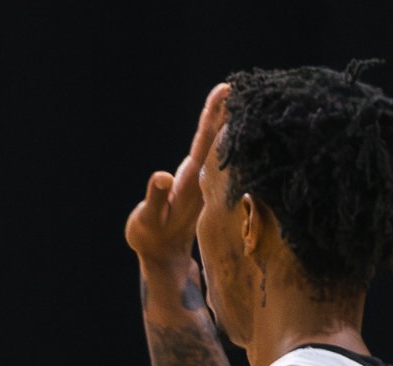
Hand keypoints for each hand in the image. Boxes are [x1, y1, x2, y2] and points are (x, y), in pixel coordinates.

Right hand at [126, 83, 228, 269]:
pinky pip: (213, 152)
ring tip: (237, 95)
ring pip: (218, 144)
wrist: (163, 256)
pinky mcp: (200, 182)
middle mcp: (203, 178)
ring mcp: (203, 180)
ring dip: (226, 120)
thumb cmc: (151, 238)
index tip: (227, 91)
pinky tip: (226, 123)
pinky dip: (218, 134)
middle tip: (243, 83)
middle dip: (228, 111)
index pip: (207, 142)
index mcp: (192, 181)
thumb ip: (156, 198)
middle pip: (218, 138)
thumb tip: (161, 176)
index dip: (215, 116)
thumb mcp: (148, 220)